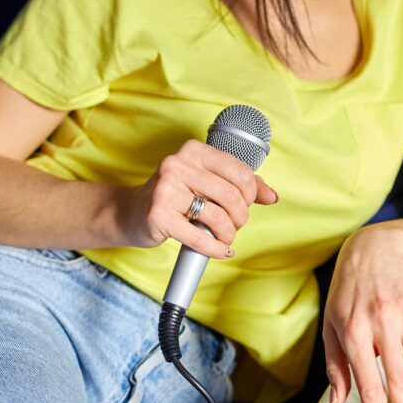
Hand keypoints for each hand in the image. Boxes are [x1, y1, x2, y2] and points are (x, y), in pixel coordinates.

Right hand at [122, 139, 277, 257]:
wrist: (130, 212)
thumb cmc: (173, 197)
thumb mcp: (205, 183)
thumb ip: (239, 186)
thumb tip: (272, 196)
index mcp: (193, 151)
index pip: (240, 172)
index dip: (251, 195)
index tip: (244, 206)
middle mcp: (178, 165)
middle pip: (232, 196)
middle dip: (240, 218)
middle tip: (234, 226)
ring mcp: (166, 190)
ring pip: (218, 217)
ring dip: (228, 234)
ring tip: (223, 238)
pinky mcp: (158, 215)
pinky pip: (199, 237)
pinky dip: (215, 249)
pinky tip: (220, 251)